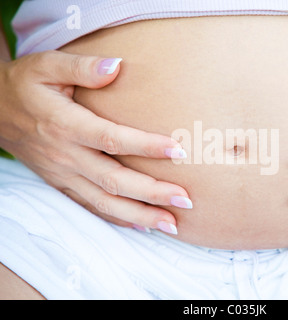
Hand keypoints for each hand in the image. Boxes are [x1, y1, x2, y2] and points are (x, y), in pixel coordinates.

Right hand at [0, 50, 191, 233]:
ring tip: (172, 224)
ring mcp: (63, 175)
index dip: (145, 146)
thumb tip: (117, 66)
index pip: (111, 138)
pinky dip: (118, 219)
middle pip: (114, 180)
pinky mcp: (62, 185)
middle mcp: (66, 155)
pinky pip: (91, 208)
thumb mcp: (47, 65)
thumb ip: (82, 67)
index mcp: (65, 124)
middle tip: (185, 199)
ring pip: (105, 202)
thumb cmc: (26, 85)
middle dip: (152, 193)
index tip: (177, 150)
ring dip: (141, 215)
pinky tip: (143, 225)